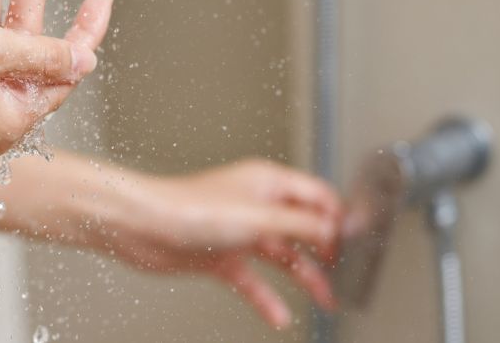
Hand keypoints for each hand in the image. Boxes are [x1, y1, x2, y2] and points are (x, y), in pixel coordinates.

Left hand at [94, 159, 341, 326]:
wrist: (143, 228)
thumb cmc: (189, 208)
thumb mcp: (259, 216)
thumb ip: (302, 224)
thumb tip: (336, 228)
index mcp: (267, 183)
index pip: (316, 197)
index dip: (338, 219)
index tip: (356, 243)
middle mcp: (255, 205)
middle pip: (302, 228)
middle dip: (325, 251)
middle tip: (344, 273)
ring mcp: (239, 232)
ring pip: (282, 256)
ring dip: (304, 278)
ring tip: (325, 300)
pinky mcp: (221, 256)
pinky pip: (254, 280)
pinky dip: (268, 297)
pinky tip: (279, 315)